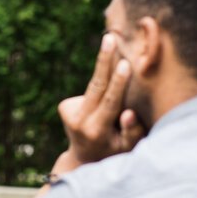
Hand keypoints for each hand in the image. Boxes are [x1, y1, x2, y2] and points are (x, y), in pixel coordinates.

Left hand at [56, 34, 145, 173]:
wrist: (83, 159)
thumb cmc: (114, 151)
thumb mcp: (128, 148)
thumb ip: (132, 131)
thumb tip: (128, 114)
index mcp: (96, 131)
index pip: (110, 102)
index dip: (118, 83)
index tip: (124, 64)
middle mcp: (79, 122)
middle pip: (96, 86)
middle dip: (104, 60)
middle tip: (110, 38)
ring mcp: (68, 114)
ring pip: (92, 86)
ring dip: (104, 65)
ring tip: (112, 45)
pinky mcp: (64, 106)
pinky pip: (89, 92)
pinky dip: (99, 92)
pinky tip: (98, 106)